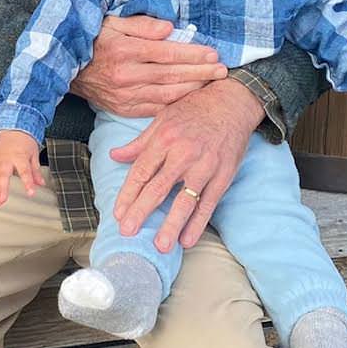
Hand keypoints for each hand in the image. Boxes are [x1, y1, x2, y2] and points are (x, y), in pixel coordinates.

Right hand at [0, 129, 43, 205]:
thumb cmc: (24, 140)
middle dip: (2, 188)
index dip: (28, 183)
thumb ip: (35, 171)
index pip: (24, 171)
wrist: (13, 128)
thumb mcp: (34, 154)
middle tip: (2, 200)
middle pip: (3, 175)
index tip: (31, 193)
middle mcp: (6, 158)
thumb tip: (40, 183)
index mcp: (19, 155)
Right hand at [69, 14, 224, 115]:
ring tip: (212, 84)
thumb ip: (141, 25)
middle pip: (171, 75)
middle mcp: (126, 75)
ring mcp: (125, 95)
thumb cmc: (93, 41)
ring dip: (192, 89)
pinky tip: (190, 99)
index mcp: (124, 50)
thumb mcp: (111, 22)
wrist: (66, 70)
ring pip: (166, 94)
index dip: (192, 54)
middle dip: (200, 72)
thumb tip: (169, 29)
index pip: (167, 53)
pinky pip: (155, 109)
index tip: (213, 53)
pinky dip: (175, 104)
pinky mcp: (123, 109)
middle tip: (222, 71)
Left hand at [109, 77, 262, 251]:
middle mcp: (183, 153)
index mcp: (164, 138)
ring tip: (160, 246)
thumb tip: (114, 155)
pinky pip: (208, 203)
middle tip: (128, 232)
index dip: (128, 194)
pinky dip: (198, 223)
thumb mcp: (163, 118)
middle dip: (141, 212)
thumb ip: (140, 142)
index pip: (141, 171)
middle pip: (158, 188)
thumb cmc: (194, 108)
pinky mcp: (223, 175)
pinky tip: (187, 240)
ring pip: (185, 200)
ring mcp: (205, 166)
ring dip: (172, 225)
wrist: (232, 102)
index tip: (119, 213)